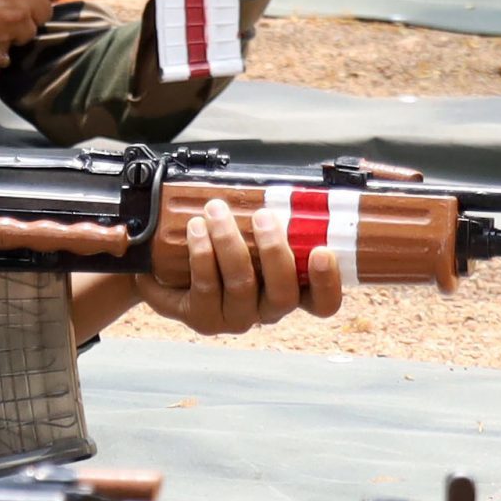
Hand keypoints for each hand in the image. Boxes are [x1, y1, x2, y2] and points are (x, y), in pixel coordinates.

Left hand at [131, 196, 344, 334]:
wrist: (173, 270)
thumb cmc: (224, 245)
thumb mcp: (252, 231)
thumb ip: (271, 218)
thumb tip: (284, 184)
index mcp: (290, 291)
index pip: (321, 302)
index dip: (327, 282)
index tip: (322, 251)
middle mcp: (266, 310)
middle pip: (283, 294)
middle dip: (274, 250)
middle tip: (263, 216)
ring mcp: (236, 317)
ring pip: (241, 285)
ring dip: (230, 243)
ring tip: (216, 211)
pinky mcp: (203, 317)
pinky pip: (206, 287)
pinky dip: (202, 254)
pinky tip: (197, 231)